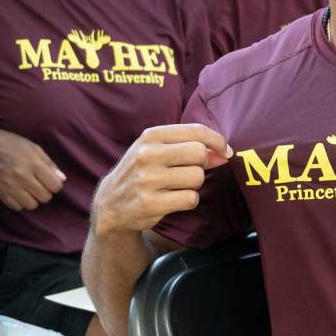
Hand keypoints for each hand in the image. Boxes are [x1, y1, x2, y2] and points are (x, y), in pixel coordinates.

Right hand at [0, 126, 64, 210]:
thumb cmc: (10, 143)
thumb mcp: (33, 147)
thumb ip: (49, 163)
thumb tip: (62, 179)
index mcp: (33, 163)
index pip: (55, 186)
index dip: (55, 184)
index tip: (50, 180)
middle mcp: (23, 177)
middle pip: (45, 197)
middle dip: (46, 192)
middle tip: (39, 185)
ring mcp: (10, 186)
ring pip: (31, 205)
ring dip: (33, 199)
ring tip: (29, 190)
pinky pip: (16, 207)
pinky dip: (20, 202)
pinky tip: (18, 193)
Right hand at [91, 124, 229, 236]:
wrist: (110, 204)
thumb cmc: (140, 172)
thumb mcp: (156, 151)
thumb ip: (188, 146)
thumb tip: (224, 153)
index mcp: (150, 136)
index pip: (196, 131)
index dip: (217, 141)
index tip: (225, 151)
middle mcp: (147, 155)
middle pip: (199, 153)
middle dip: (202, 164)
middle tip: (191, 170)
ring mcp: (147, 180)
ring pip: (197, 178)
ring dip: (194, 185)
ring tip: (176, 186)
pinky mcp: (150, 203)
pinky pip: (190, 199)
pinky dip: (188, 201)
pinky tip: (173, 200)